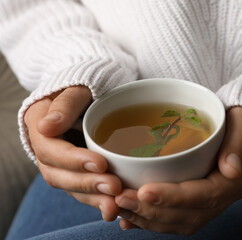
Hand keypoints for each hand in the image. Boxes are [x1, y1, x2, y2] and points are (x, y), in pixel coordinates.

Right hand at [25, 86, 121, 220]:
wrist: (95, 90)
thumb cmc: (87, 83)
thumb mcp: (78, 85)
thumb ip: (65, 103)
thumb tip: (47, 126)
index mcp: (40, 125)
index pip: (51, 149)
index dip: (73, 159)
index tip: (100, 163)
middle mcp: (47, 148)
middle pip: (59, 174)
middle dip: (86, 184)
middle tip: (114, 187)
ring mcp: (62, 162)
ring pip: (72, 187)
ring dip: (93, 199)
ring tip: (115, 206)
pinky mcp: (78, 170)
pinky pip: (84, 190)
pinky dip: (98, 200)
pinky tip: (115, 208)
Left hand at [115, 107, 241, 234]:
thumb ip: (239, 141)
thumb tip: (231, 168)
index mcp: (234, 180)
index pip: (203, 195)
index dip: (173, 197)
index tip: (144, 190)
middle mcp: (222, 198)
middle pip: (186, 215)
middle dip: (151, 211)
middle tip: (119, 199)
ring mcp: (210, 204)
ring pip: (178, 222)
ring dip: (147, 219)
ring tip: (118, 207)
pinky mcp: (199, 203)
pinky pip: (176, 220)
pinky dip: (151, 221)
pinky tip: (129, 217)